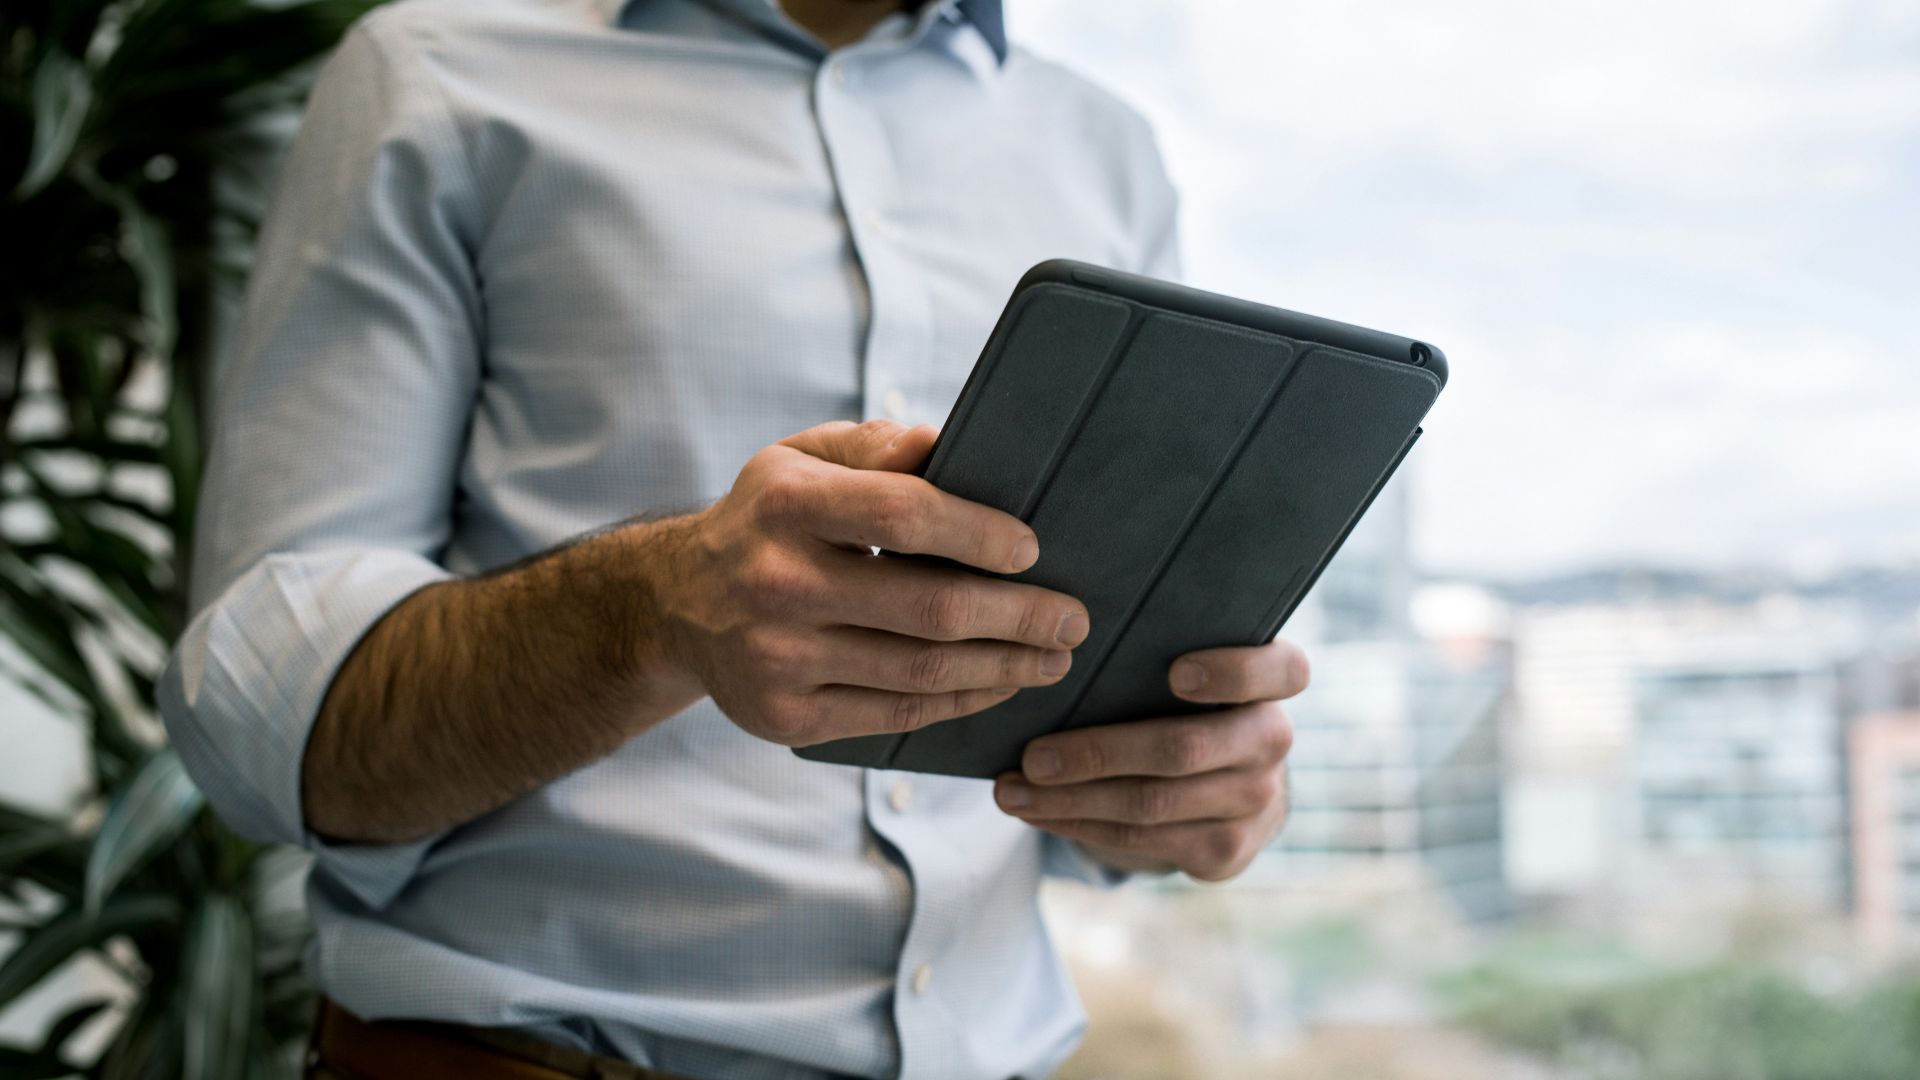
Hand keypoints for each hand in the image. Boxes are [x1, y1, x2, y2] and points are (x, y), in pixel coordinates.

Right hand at [651, 419, 1090, 746]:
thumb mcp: (801, 458)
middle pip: (928, 608)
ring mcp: (779, 659)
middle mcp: (777, 584)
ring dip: (1004, 666)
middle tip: (1073, 619)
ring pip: (921, 671)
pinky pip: (895, 713)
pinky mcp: (786, 718)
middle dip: (1018, 616)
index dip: (978, 533)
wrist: (675, 605)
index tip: (1033, 549)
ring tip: (1053, 657)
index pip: (903, 515)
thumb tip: (950, 446)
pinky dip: (960, 701)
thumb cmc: (768, 520)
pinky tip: (999, 684)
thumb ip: (875, 448)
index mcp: (786, 505)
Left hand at [992, 639, 1306, 880]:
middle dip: (1099, 754)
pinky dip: (1077, 825)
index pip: (1282, 671)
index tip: (1175, 673)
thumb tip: (1057, 643)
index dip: (1233, 674)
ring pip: (1151, 804)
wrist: (1224, 782)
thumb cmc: (1183, 701)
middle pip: (1185, 749)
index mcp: (1274, 682)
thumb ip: (1154, 649)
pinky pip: (1141, 840)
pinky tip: (1037, 812)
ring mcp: (1254, 803)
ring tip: (1011, 791)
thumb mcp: (1185, 665)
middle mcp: (1273, 742)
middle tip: (1033, 755)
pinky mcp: (1225, 852)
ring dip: (1070, 800)